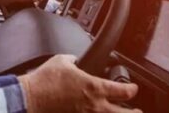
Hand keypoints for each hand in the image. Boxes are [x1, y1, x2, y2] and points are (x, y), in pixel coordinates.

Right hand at [19, 55, 140, 112]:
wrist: (30, 98)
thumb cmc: (44, 81)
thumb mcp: (61, 61)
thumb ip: (73, 60)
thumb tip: (75, 61)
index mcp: (94, 88)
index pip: (124, 91)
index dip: (132, 89)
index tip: (133, 88)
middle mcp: (95, 106)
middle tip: (137, 110)